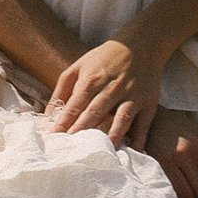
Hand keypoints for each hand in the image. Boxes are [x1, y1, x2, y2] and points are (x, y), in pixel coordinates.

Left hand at [46, 37, 164, 149]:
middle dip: (83, 130)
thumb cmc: (104, 59)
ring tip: (102, 152)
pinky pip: (143, 123)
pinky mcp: (148, 103)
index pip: (76, 104)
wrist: (140, 45)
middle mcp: (112, 88)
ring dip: (111, 136)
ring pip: (120, 119)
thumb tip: (48, 115)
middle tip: (72, 149)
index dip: (65, 121)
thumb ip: (62, 89)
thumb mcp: (78, 66)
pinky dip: (140, 139)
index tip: (55, 136)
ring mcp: (132, 96)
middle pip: (96, 112)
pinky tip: (133, 152)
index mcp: (92, 79)